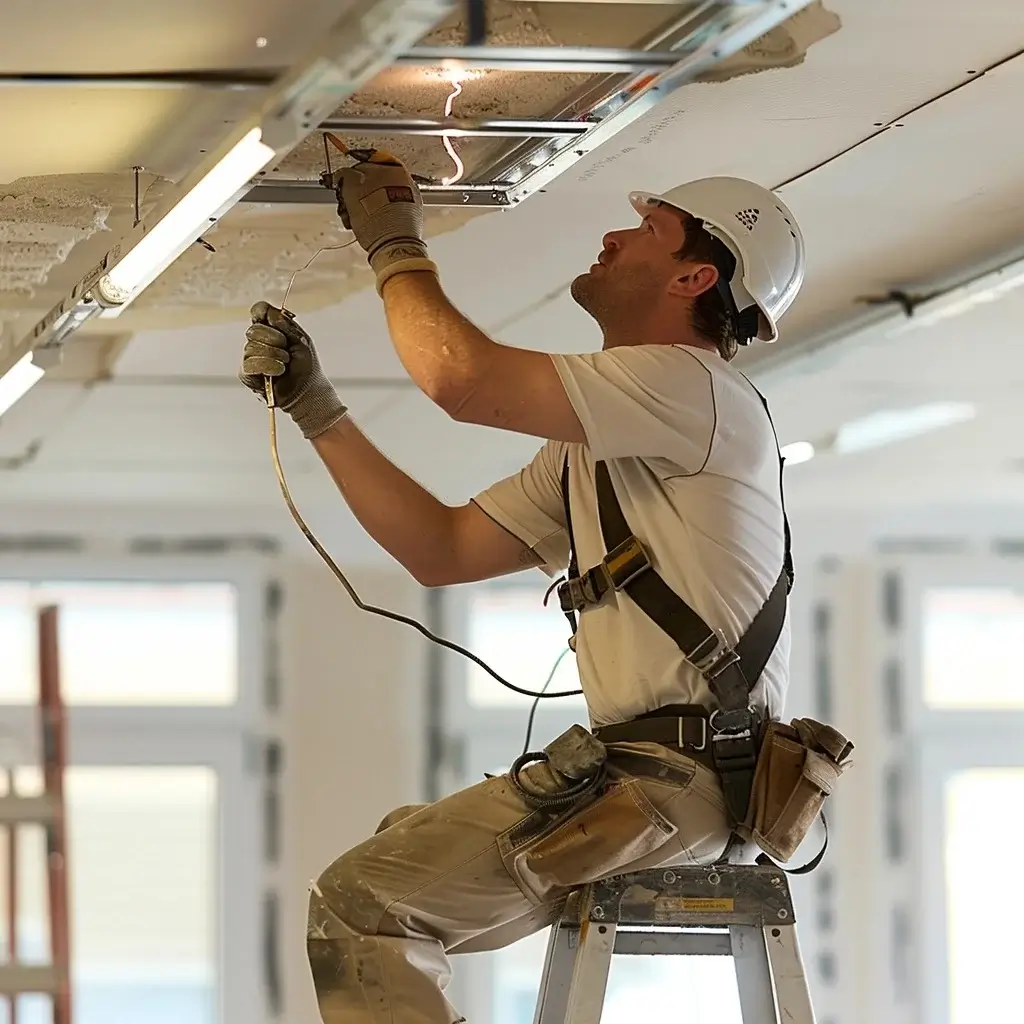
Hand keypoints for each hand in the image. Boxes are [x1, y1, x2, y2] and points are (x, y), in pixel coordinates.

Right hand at [238, 301, 347, 439]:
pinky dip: (267, 366)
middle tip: (287, 351)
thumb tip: (269, 312)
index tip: (273, 320)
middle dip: (274, 340)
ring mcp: (251, 357)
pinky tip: (278, 372)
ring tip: (285, 364)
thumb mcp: (301, 340)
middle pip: (254, 329)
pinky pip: (249, 364)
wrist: (308, 391)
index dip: (262, 312)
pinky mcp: (246, 373)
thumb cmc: (306, 366)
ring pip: (251, 347)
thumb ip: (285, 324)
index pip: (258, 311)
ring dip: (274, 356)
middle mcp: (258, 341)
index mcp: (271, 329)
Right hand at [333, 155, 437, 293]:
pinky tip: (360, 224)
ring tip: (349, 217)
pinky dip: (371, 215)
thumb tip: (343, 174)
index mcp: (396, 169)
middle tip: (344, 202)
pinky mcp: (406, 217)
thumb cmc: (375, 217)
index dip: (353, 170)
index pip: (370, 161)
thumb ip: (345, 176)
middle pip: (372, 181)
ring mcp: (407, 201)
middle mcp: (405, 182)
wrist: (394, 246)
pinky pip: (385, 210)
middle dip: (354, 193)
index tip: (343, 179)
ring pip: (376, 197)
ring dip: (359, 206)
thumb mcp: (352, 190)